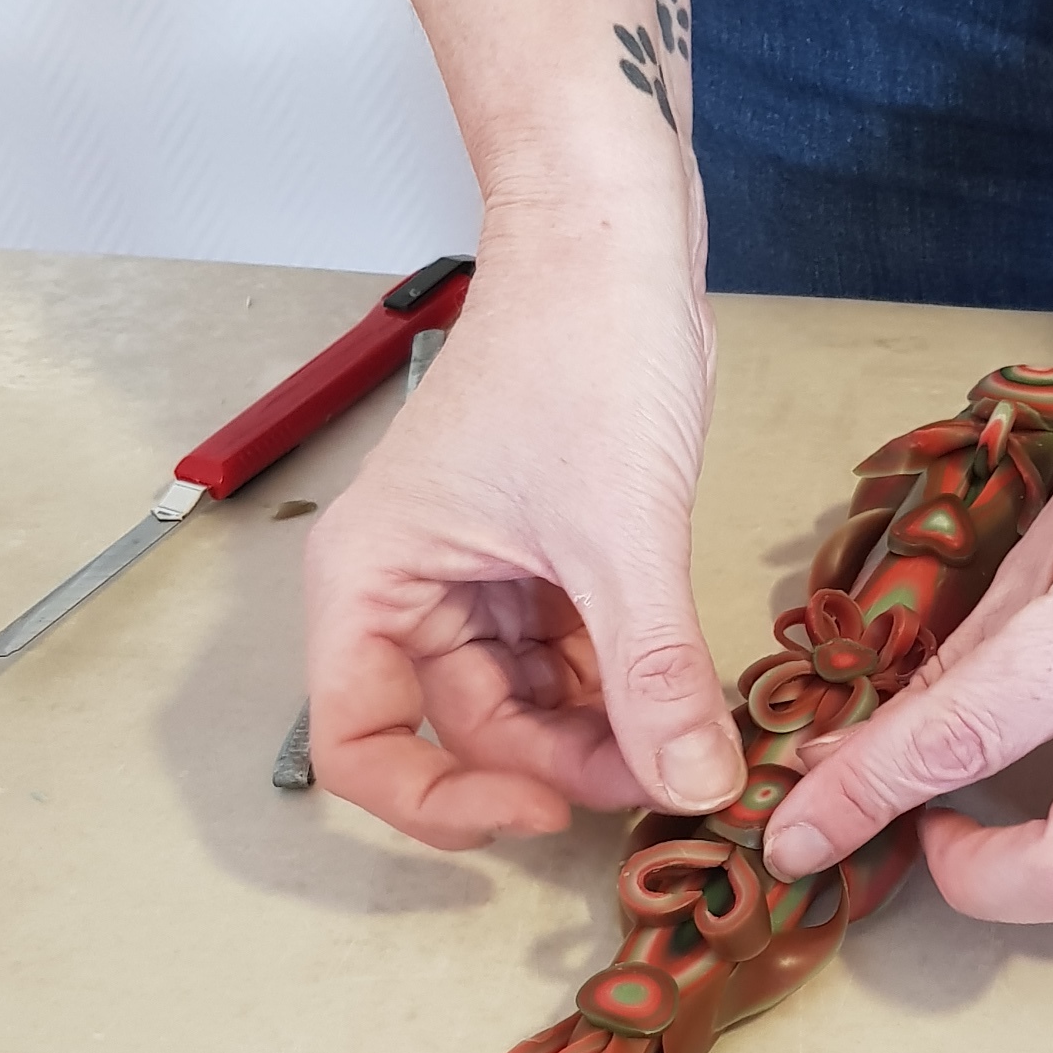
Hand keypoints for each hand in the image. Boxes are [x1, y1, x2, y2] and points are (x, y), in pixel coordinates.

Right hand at [303, 236, 746, 847]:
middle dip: (560, 763)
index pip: (359, 746)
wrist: (616, 240)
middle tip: (667, 771)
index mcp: (369, 578)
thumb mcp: (622, 532)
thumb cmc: (579, 346)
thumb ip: (654, 674)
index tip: (542, 812)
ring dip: (600, 730)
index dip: (441, 804)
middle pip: (462, 733)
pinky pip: (570, 657)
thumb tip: (694, 788)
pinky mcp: (540, 558)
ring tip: (690, 732)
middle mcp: (407, 586)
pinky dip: (623, 683)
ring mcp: (475, 575)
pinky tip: (685, 690)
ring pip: (526, 703)